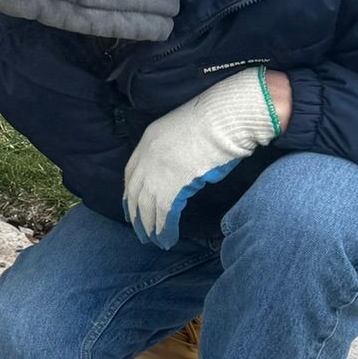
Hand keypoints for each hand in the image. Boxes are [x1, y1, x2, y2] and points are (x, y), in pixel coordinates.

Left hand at [123, 68, 285, 247]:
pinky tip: (168, 239)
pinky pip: (164, 214)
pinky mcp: (172, 186)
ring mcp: (157, 171)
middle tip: (141, 231)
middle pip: (135, 193)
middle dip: (137, 215)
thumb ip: (175, 151)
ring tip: (156, 241)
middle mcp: (147, 156)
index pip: (130, 172)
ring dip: (151, 227)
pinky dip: (165, 229)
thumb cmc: (217, 120)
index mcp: (148, 139)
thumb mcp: (185, 131)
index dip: (130, 192)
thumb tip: (180, 170)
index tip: (131, 206)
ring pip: (147, 207)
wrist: (228, 117)